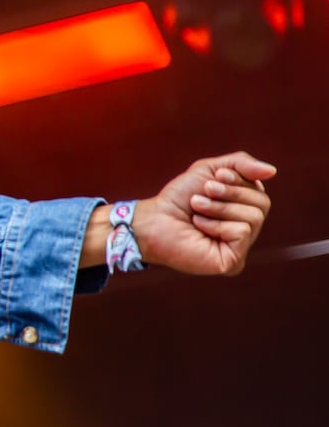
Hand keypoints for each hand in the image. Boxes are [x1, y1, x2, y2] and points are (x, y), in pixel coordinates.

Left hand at [125, 152, 275, 275]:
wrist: (153, 220)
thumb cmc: (178, 198)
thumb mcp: (210, 170)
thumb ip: (241, 164)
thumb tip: (272, 171)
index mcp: (244, 208)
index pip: (260, 189)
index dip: (238, 180)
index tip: (214, 177)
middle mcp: (247, 228)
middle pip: (262, 203)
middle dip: (229, 193)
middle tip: (201, 194)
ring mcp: (241, 247)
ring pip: (254, 217)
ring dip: (219, 208)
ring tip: (196, 209)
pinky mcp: (233, 261)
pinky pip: (242, 232)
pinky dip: (216, 225)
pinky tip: (199, 227)